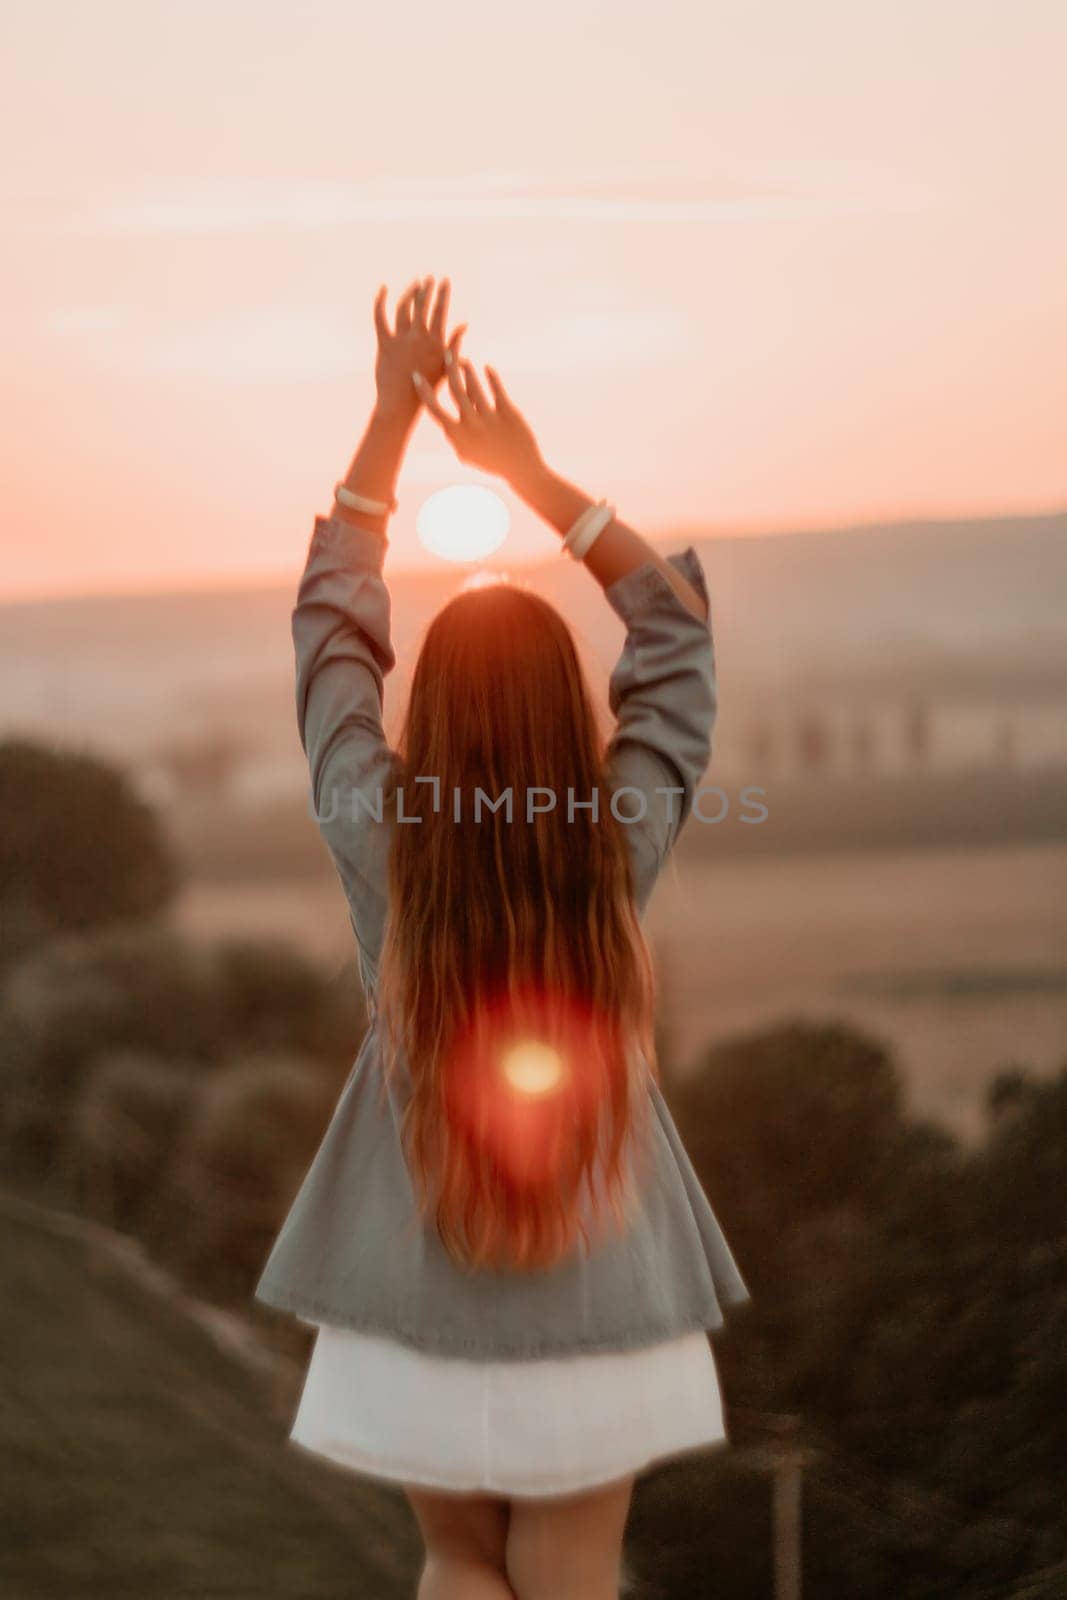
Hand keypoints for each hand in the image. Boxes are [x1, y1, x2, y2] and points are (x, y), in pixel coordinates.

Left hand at [373, 276, 466, 423]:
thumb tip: (464, 324)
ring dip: (410, 293)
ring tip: (415, 285)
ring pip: (404, 308)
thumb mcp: (445, 367)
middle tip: (430, 279)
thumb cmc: (427, 390)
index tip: (444, 281)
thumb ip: (454, 344)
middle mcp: (418, 337)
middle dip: (427, 289)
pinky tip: (383, 289)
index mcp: (435, 343)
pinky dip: (380, 301)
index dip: (442, 294)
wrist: (401, 406)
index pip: (440, 311)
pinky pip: (380, 317)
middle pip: (422, 305)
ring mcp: (400, 339)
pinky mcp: (384, 344)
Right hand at [412, 359, 544, 485]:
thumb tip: (444, 420)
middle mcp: (471, 425)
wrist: (521, 470)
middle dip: (449, 368)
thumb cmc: (490, 462)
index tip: (416, 376)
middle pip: (456, 389)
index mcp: (458, 436)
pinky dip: (491, 377)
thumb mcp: (466, 454)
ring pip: (475, 386)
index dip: (424, 391)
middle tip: (447, 353)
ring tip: (465, 362)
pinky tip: (488, 368)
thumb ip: (453, 437)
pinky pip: (497, 389)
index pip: (435, 409)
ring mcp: (490, 418)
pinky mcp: (509, 413)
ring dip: (468, 370)